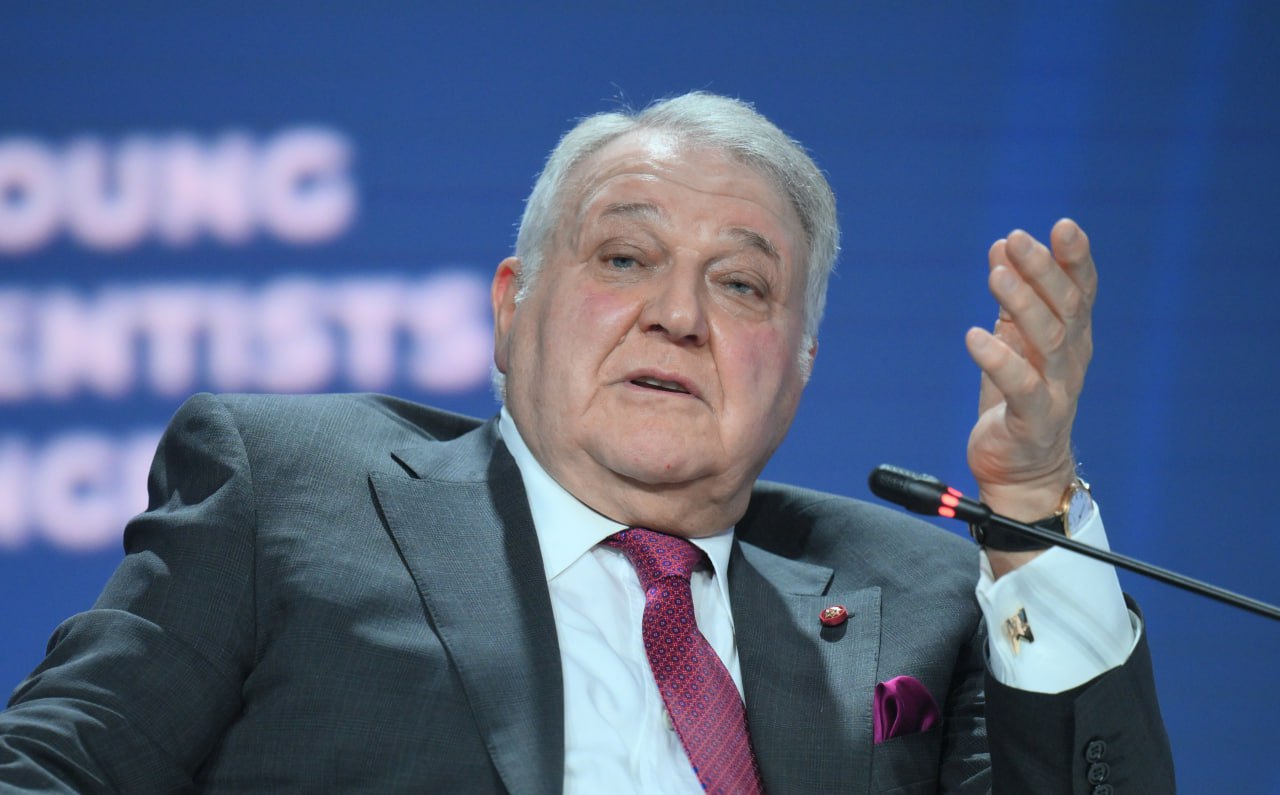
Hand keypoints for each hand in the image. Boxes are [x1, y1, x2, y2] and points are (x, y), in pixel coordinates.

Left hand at [965, 219, 1095, 557]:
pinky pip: (1020, 387)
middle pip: (1065, 308)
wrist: (1021, 472)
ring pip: (1048, 341)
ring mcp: (1057, 391)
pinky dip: (999, 360)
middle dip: (1043, 270)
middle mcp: (1071, 361)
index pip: (1081, 291)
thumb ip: (1013, 300)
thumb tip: (1002, 247)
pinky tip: (975, 337)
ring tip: (996, 275)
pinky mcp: (1033, 421)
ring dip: (1022, 303)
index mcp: (1071, 338)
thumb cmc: (1019, 403)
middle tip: (1017, 238)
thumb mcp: (1016, 343)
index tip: (1063, 225)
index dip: (1075, 258)